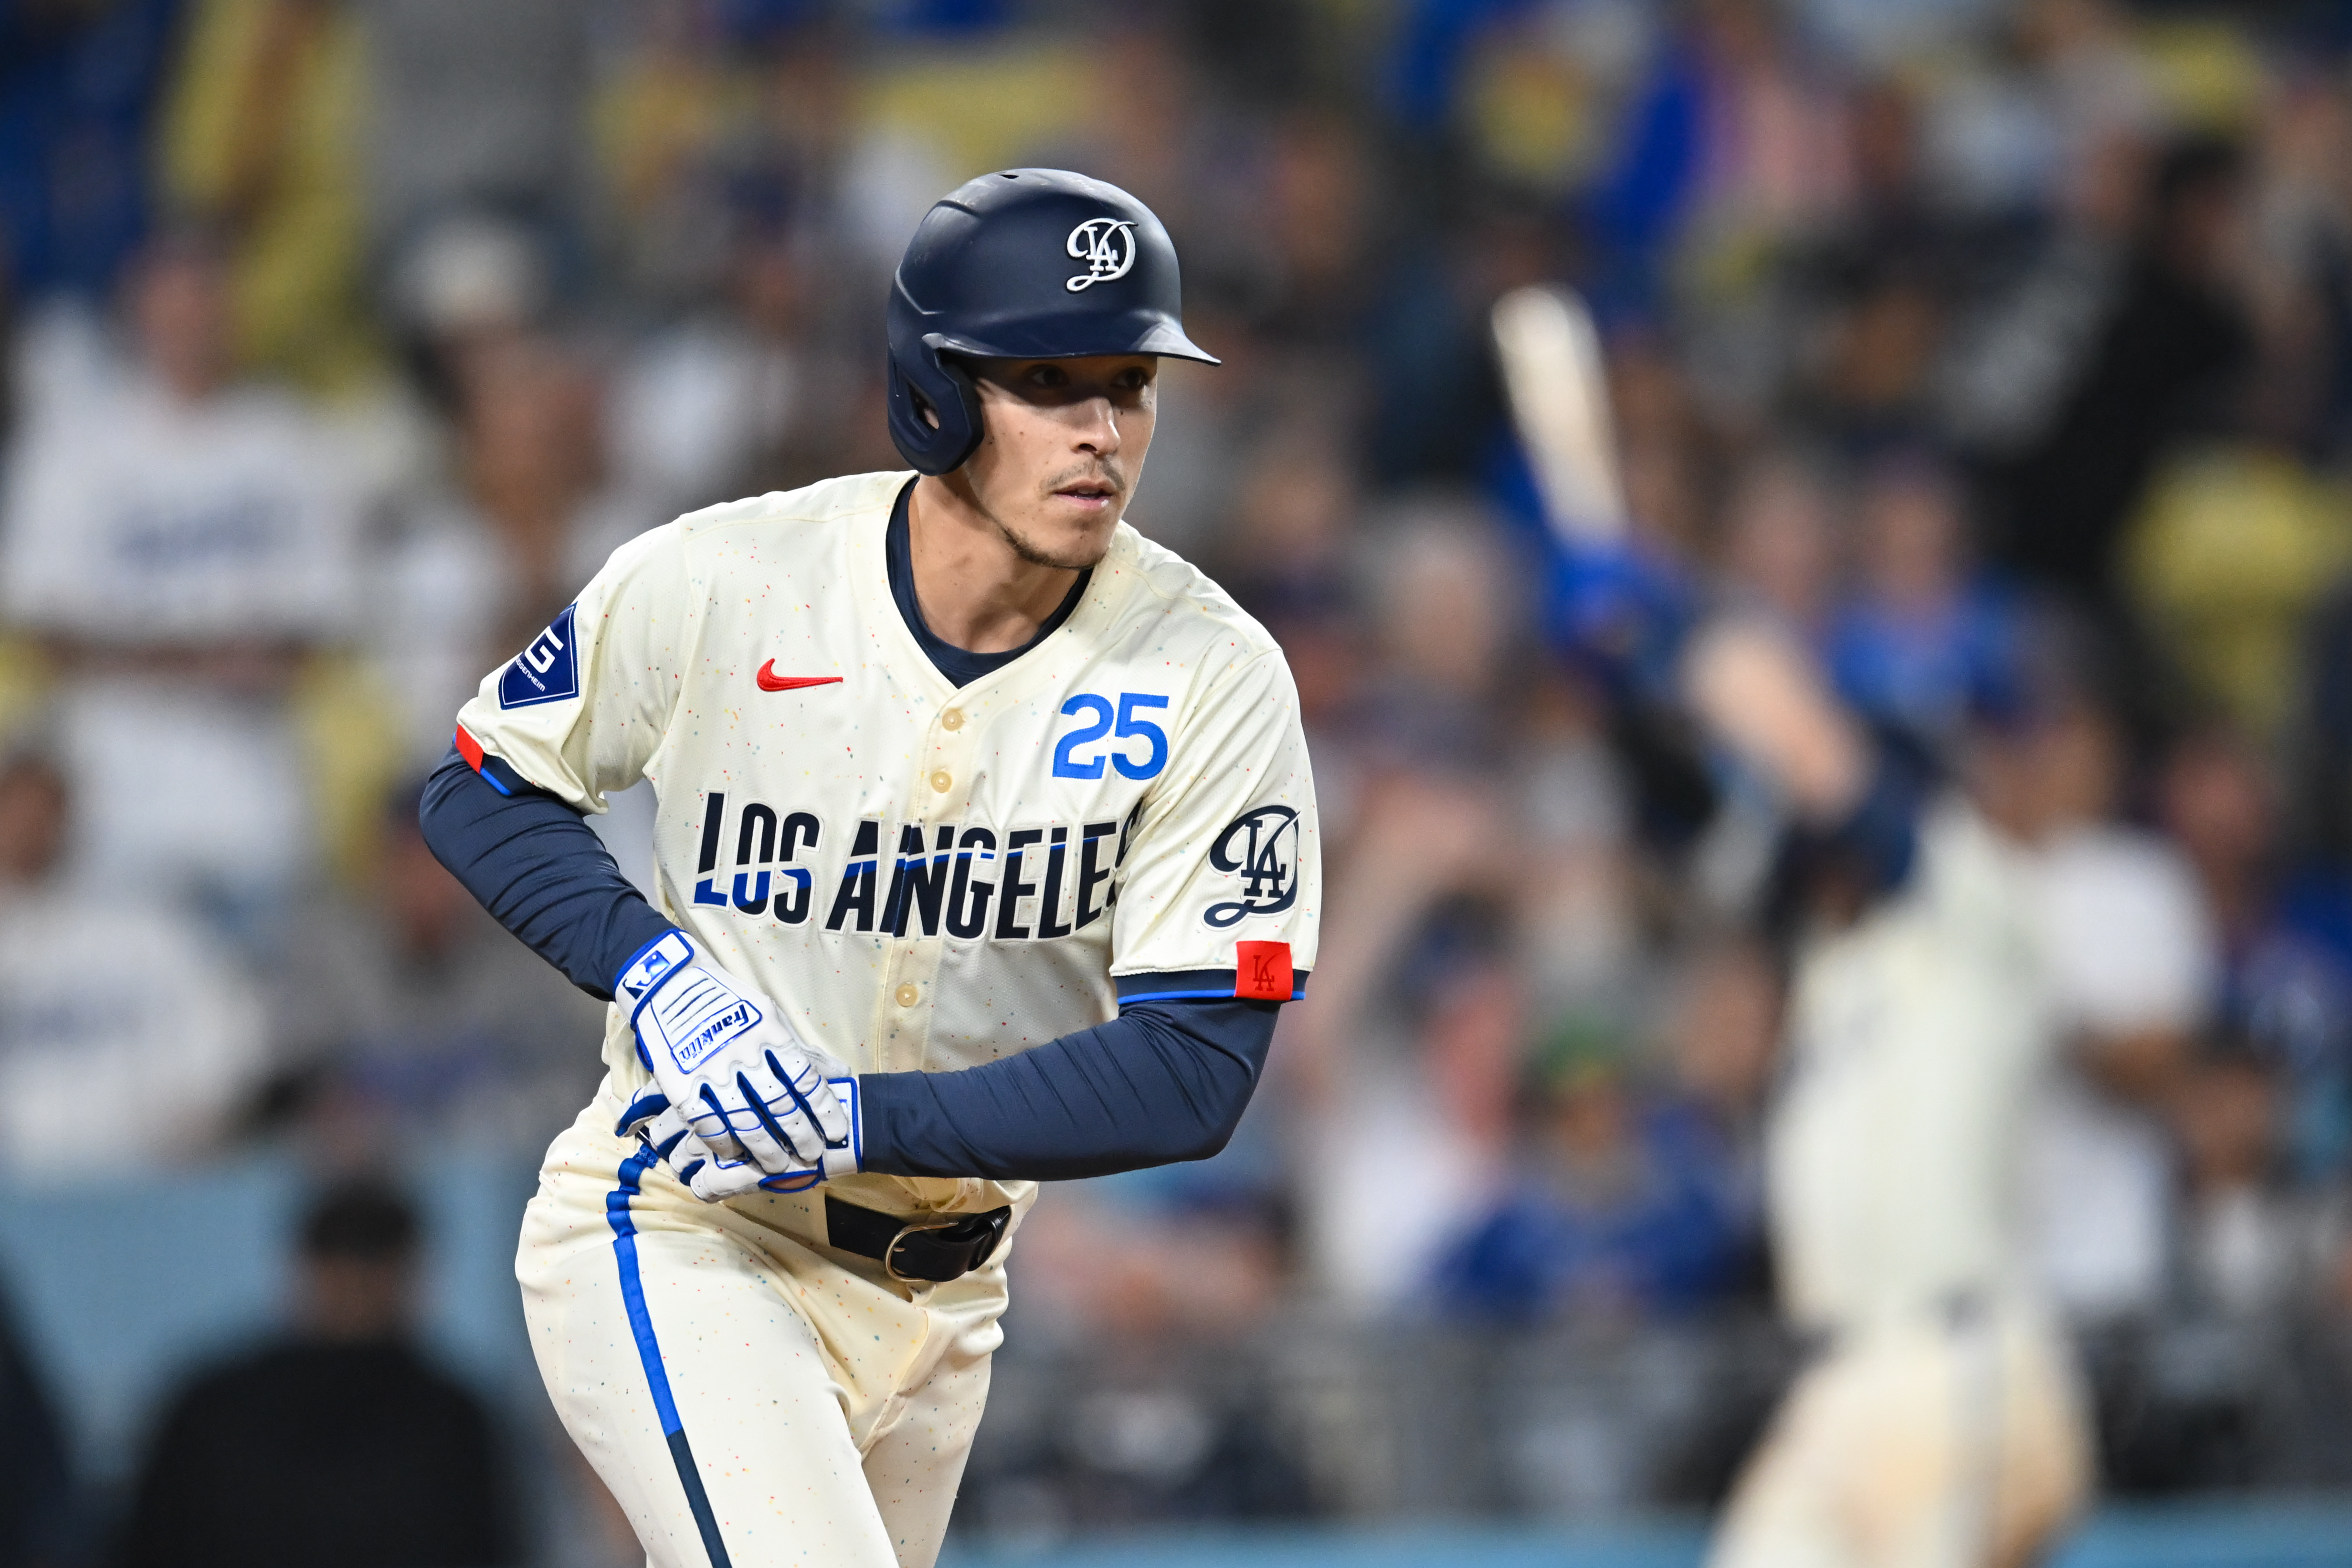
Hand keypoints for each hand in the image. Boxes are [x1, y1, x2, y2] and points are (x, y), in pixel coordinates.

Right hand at [616, 931, 855, 1180]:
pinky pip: (707, 1124)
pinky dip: (724, 1144)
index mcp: (770, 1033)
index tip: (836, 1134)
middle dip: (801, 1137)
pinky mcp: (682, 1084)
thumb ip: (801, 1049)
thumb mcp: (770, 1014)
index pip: (806, 1080)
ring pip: (746, 1122)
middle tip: (813, 1156)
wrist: (670, 984)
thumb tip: (840, 1074)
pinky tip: (737, 1155)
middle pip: (780, 1106)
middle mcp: (744, 1053)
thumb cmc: (729, 1002)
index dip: (824, 1111)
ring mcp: (712, 1070)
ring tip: (779, 1167)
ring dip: (766, 1150)